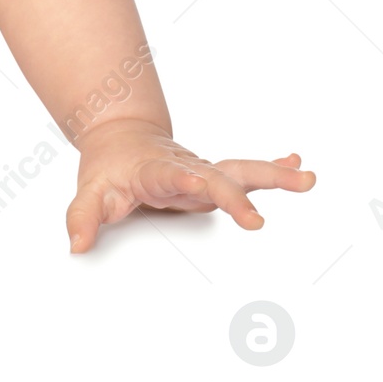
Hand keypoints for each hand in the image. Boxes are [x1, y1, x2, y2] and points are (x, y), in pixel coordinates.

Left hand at [65, 119, 315, 251]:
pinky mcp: (214, 179)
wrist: (121, 135)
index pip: (170, 175)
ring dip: (272, 175)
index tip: (199, 185)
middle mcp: (186, 169)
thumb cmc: (110, 165)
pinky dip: (271, 170)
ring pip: (240, 171)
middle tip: (256, 220)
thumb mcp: (91, 190)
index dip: (184, 180)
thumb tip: (77, 246)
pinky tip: (297, 166)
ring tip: (305, 178)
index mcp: (155, 171)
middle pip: (214, 178)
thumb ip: (83, 216)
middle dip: (236, 197)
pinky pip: (246, 174)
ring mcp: (203, 173)